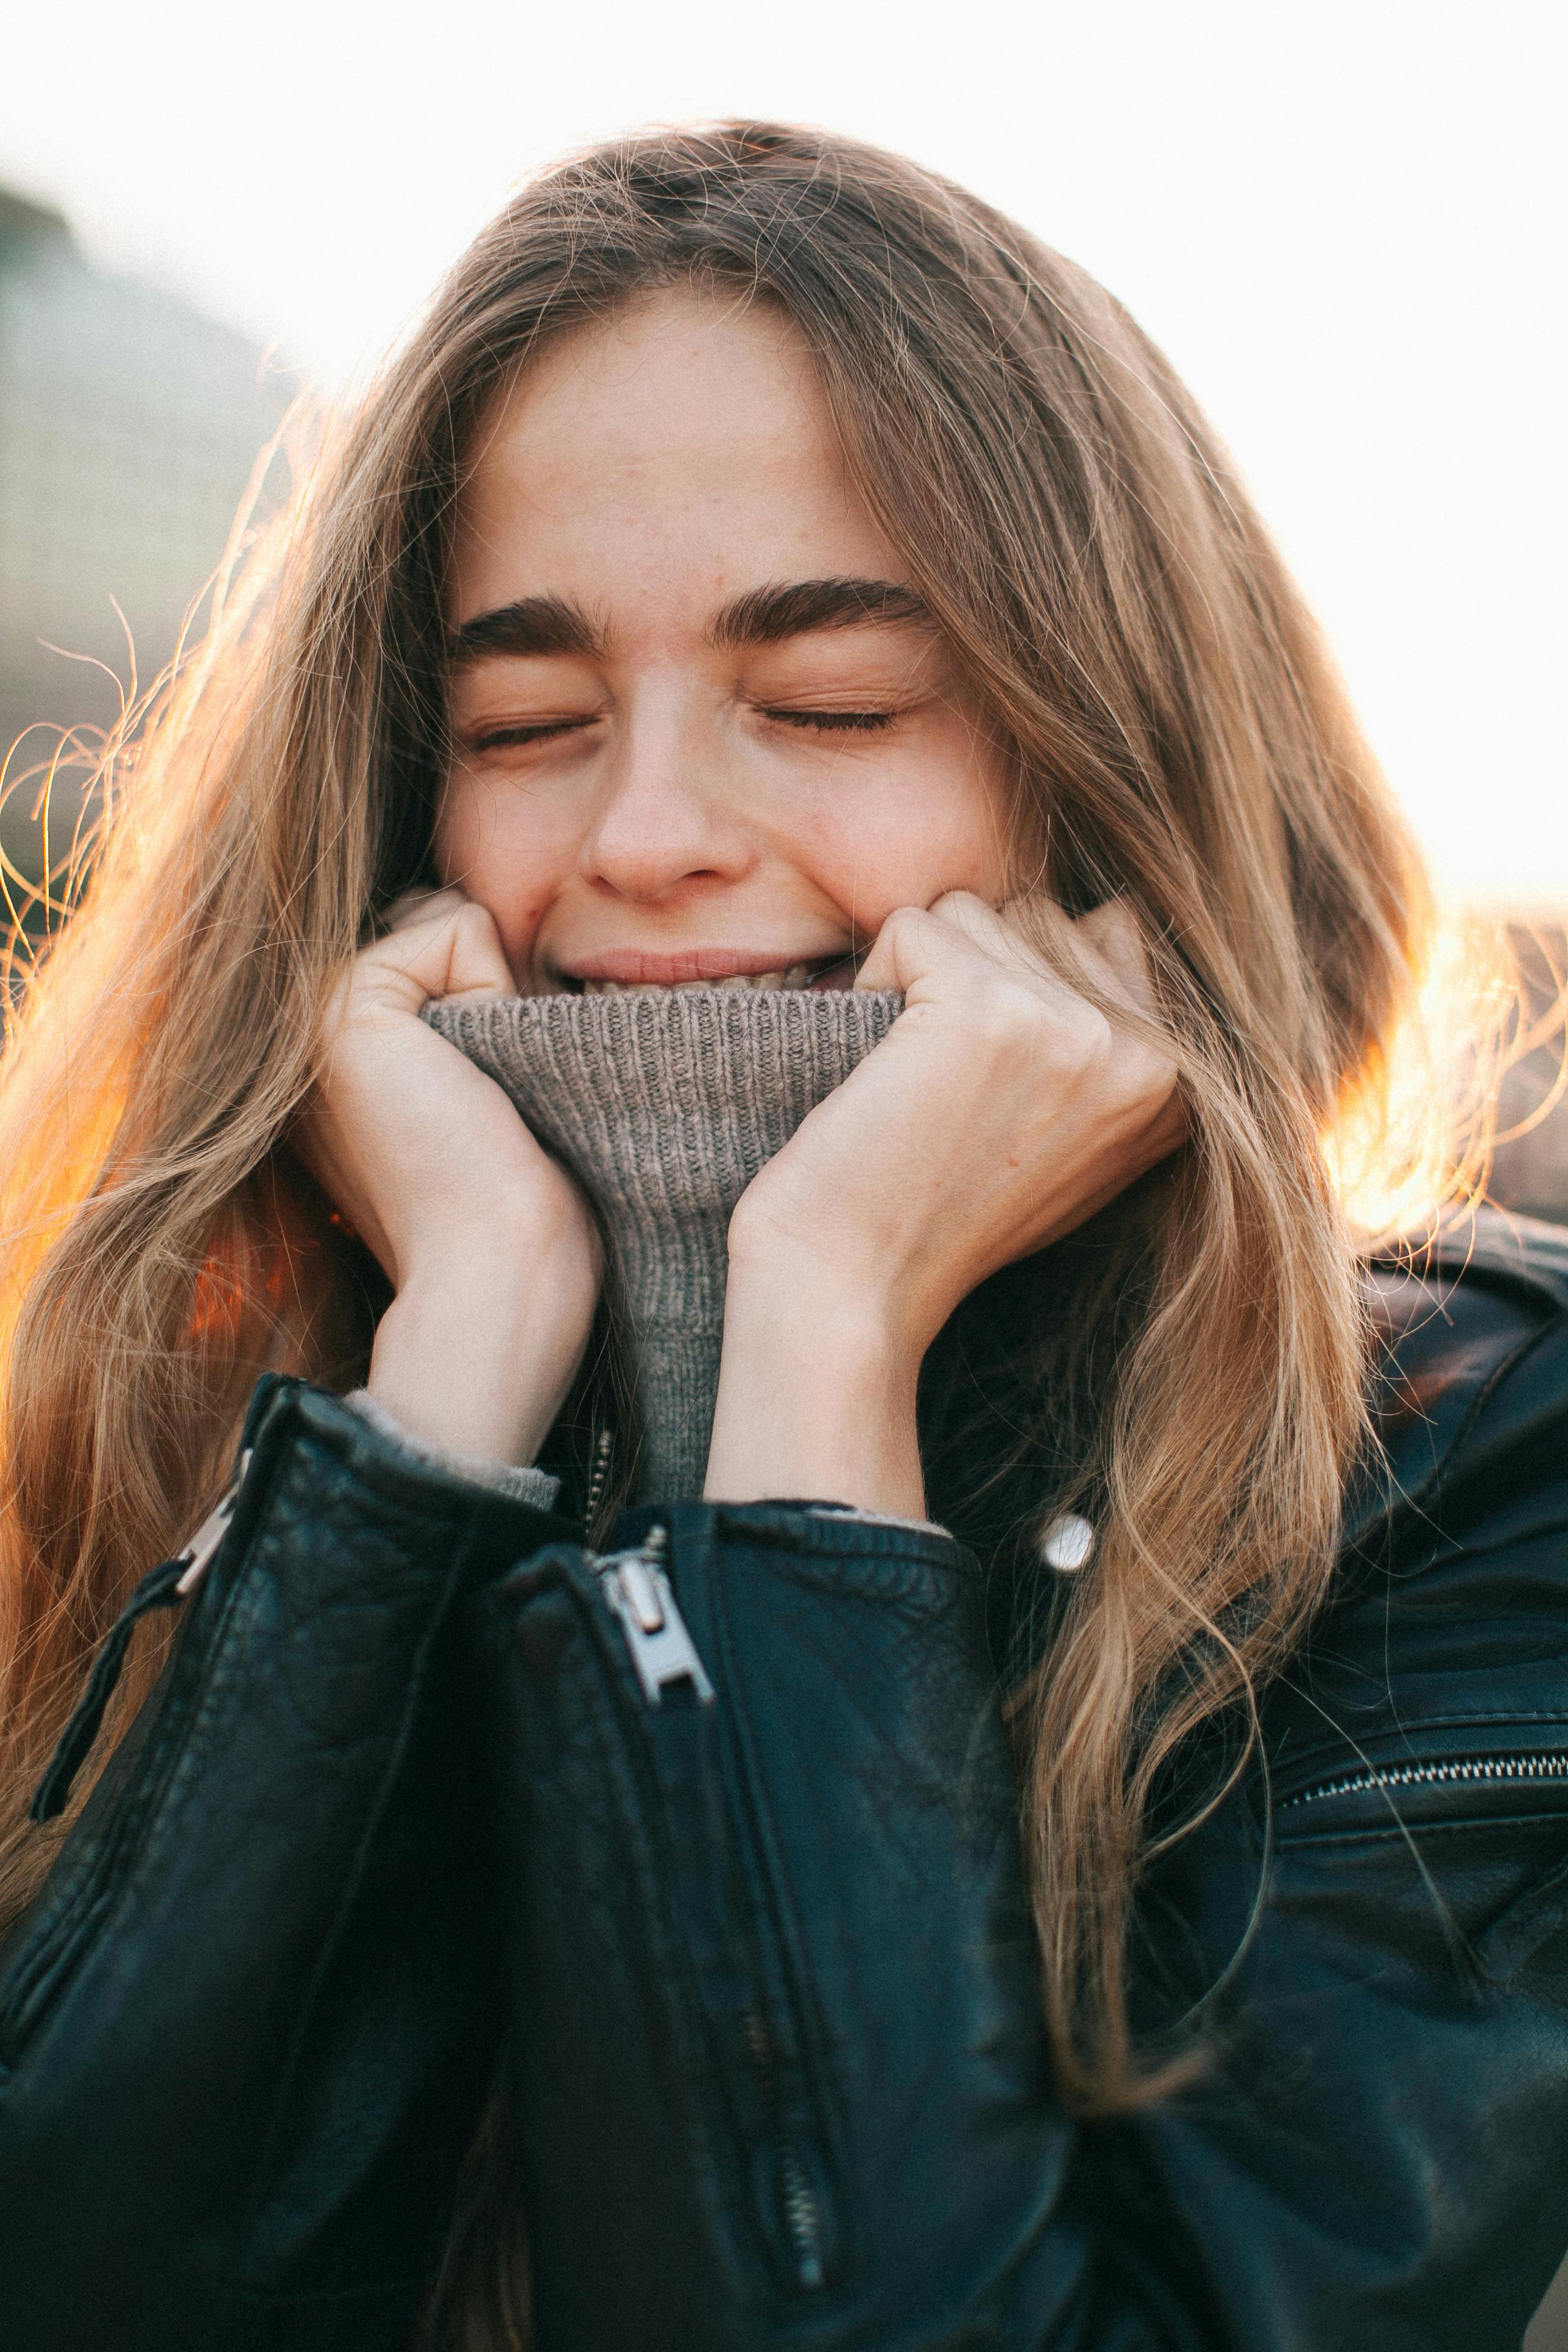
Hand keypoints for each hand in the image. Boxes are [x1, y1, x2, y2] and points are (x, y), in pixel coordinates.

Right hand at [294, 889, 601, 1464]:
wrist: (495, 1274)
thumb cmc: (517, 1209)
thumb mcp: (489, 1090)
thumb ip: (466, 1012)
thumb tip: (479, 930)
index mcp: (340, 1058)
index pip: (437, 947)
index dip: (496, 996)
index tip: (487, 1100)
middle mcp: (309, 1032)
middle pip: (440, 924)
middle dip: (494, 983)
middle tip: (488, 1096)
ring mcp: (312, 1014)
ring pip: (449, 918)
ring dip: (499, 991)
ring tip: (482, 1090)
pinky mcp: (343, 1006)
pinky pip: (457, 926)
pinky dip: (497, 989)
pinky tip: (476, 1079)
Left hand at [705, 893, 1180, 1512]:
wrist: (854, 1288)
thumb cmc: (938, 1215)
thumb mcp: (1070, 1136)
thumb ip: (1109, 1039)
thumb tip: (1111, 918)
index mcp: (1184, 1088)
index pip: (1116, 932)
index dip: (1027, 982)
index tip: (990, 1085)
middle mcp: (1152, 1055)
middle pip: (1045, 915)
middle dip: (975, 973)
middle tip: (946, 1088)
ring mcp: (1078, 1027)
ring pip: (980, 912)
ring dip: (922, 980)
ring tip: (916, 1081)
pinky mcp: (991, 1005)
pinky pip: (914, 922)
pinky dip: (873, 978)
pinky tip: (881, 1068)